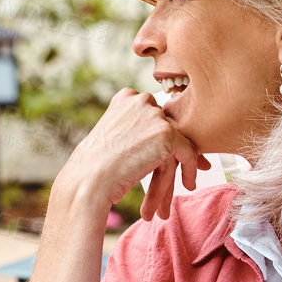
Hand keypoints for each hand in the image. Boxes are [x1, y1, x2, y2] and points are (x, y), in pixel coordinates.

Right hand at [59, 89, 208, 221]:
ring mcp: (155, 115)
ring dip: (179, 165)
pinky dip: (191, 170)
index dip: (160, 136)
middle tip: (185, 169)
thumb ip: (136, 128)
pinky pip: (189, 152)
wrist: (89, 180)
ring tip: (182, 183)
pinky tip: (189, 185)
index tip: (164, 154)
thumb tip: (157, 138)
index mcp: (126, 97)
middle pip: (168, 127)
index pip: (154, 115)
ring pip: (178, 142)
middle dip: (175, 150)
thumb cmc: (94, 165)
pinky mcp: (167, 134)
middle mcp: (141, 100)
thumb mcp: (114, 136)